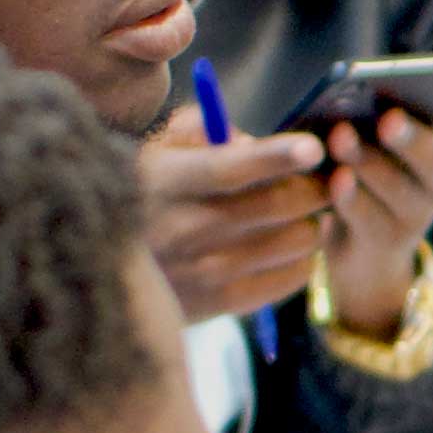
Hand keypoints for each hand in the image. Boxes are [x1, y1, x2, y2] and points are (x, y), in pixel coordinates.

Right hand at [137, 104, 331, 324]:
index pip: (229, 168)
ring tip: (310, 216)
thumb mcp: (157, 149)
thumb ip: (199, 128)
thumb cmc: (148, 194)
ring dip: (314, 225)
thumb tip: (246, 140)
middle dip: (313, 189)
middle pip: (274, 206)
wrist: (109, 264)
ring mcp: (201, 270)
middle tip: (323, 182)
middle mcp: (183, 228)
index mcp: (166, 181)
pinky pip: (286, 281)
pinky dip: (304, 261)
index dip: (276, 156)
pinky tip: (297, 249)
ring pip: (291, 243)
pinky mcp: (216, 304)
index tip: (314, 147)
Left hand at [317, 89, 432, 335]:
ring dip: (370, 162)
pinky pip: (368, 217)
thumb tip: (355, 91)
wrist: (361, 251)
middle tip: (388, 120)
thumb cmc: (368, 179)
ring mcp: (416, 216)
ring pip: (399, 189)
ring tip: (341, 137)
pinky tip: (336, 177)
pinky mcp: (385, 242)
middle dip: (411, 139)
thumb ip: (378, 121)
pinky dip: (350, 196)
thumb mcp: (378, 148)